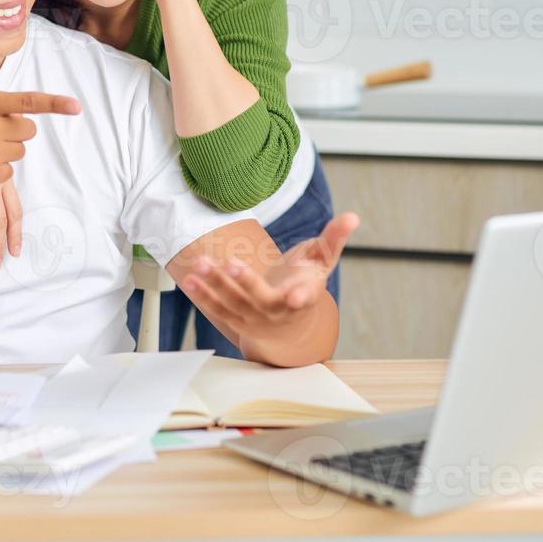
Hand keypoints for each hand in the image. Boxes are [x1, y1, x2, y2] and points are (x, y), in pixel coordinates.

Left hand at [181, 212, 358, 355]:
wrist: (288, 326)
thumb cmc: (305, 283)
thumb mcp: (321, 262)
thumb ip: (334, 239)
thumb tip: (353, 216)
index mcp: (303, 297)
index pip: (303, 298)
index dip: (301, 297)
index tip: (296, 295)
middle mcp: (278, 312)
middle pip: (261, 299)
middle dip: (247, 283)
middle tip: (233, 263)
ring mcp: (255, 319)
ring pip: (234, 304)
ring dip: (216, 285)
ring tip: (202, 264)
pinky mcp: (236, 320)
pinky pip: (217, 309)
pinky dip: (203, 296)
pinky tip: (189, 279)